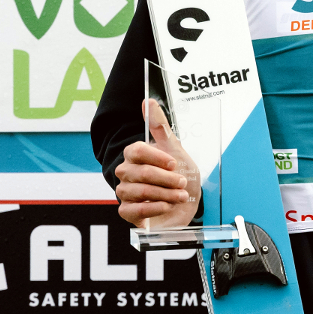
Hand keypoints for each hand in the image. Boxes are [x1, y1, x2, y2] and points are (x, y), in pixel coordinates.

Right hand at [115, 99, 200, 227]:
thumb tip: (148, 101)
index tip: (174, 163)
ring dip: (166, 195)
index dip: (156, 157)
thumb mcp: (176, 150)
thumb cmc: (180, 175)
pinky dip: (153, 209)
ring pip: (139, 192)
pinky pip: (133, 210)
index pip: (136, 151)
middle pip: (141, 173)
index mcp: (135, 156)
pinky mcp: (127, 212)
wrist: (187, 204)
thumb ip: (161, 127)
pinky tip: (165, 206)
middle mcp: (126, 173)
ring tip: (180, 196)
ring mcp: (125, 192)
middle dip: (167, 179)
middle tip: (182, 183)